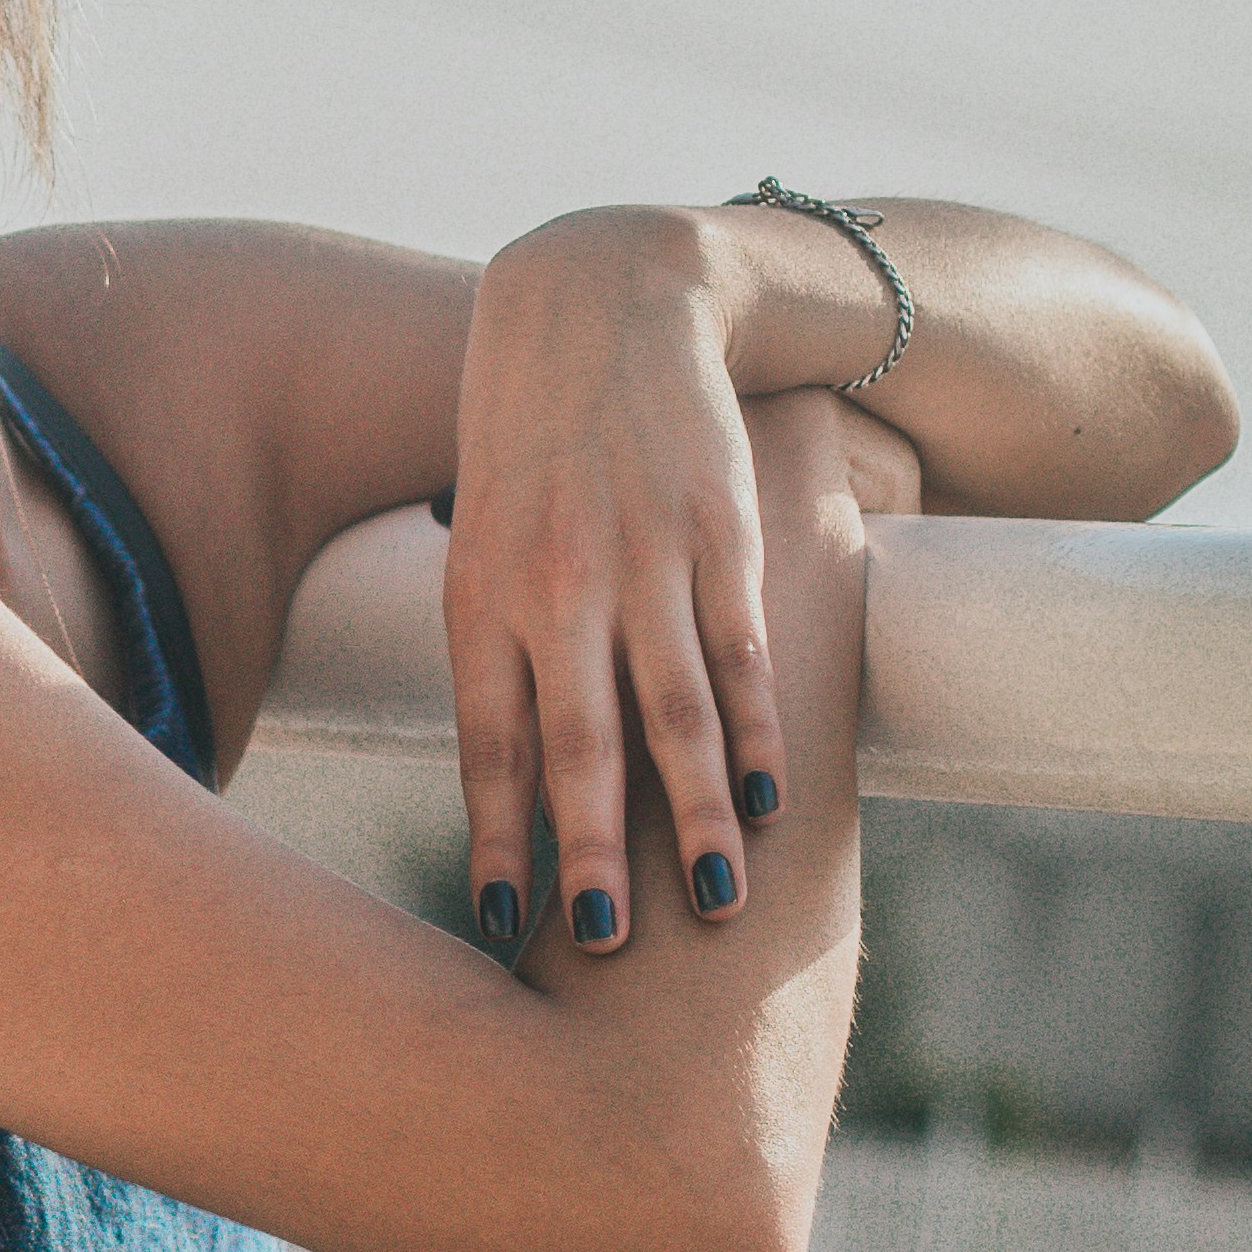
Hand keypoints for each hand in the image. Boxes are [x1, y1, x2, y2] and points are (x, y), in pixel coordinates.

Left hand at [443, 217, 913, 956]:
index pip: (487, 744)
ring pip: (674, 714)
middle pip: (580, 746)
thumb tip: (509, 788)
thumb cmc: (526, 446)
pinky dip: (759, 734)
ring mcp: (644, 559)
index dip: (498, 836)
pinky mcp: (720, 532)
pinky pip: (742, 654)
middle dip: (595, 854)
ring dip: (695, 818)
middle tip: (606, 947)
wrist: (601, 303)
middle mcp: (556, 586)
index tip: (500, 924)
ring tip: (714, 904)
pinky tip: (771, 798)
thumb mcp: (480, 544)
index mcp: (479, 596)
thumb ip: (496, 654)